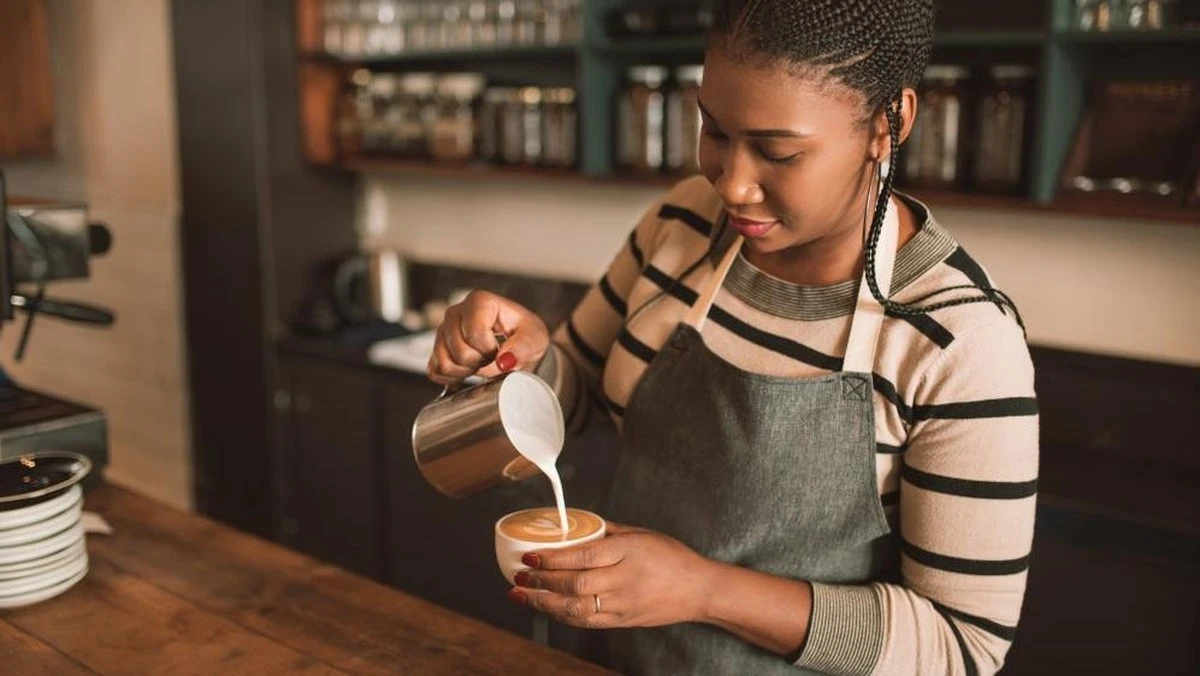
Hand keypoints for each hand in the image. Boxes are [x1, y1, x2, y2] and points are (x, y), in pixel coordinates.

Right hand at [426, 290, 548, 385]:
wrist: (518, 347)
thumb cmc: (525, 336)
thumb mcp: (535, 338)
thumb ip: (522, 347)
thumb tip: (504, 361)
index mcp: (479, 302)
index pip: (475, 335)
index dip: (489, 350)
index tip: (500, 347)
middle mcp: (456, 312)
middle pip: (459, 352)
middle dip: (479, 362)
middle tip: (491, 356)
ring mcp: (442, 330)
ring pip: (444, 363)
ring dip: (466, 371)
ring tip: (480, 362)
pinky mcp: (436, 348)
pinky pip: (435, 371)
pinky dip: (452, 377)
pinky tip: (468, 370)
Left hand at [508, 523, 716, 629]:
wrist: (698, 589)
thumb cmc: (671, 557)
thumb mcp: (641, 533)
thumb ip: (608, 531)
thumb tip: (577, 525)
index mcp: (628, 552)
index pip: (583, 557)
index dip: (552, 559)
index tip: (530, 555)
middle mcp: (624, 579)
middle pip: (575, 584)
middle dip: (541, 581)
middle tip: (518, 575)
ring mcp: (623, 604)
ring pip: (576, 608)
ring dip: (544, 602)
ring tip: (521, 595)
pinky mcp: (622, 621)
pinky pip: (587, 621)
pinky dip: (562, 615)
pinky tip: (545, 608)